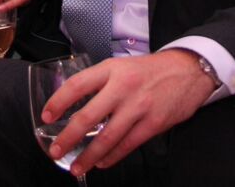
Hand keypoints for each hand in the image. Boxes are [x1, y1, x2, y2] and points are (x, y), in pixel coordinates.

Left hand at [41, 49, 216, 177]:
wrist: (188, 71)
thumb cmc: (150, 70)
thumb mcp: (121, 66)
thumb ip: (101, 83)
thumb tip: (75, 104)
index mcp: (111, 70)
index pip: (77, 85)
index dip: (58, 102)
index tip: (46, 116)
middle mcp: (123, 87)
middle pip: (88, 116)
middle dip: (68, 137)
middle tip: (56, 150)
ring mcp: (138, 106)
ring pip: (107, 137)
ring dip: (89, 156)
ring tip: (77, 167)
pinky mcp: (153, 123)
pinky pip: (127, 145)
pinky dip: (112, 156)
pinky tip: (102, 163)